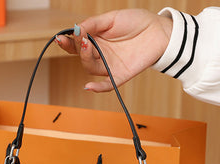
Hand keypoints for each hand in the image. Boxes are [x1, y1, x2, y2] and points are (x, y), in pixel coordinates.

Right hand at [56, 9, 172, 91]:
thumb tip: (76, 30)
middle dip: (78, 48)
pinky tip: (88, 87)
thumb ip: (93, 24)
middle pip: (82, 57)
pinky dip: (98, 88)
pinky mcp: (120, 75)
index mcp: (96, 40)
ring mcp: (109, 66)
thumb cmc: (136, 22)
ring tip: (88, 45)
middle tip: (82, 38)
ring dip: (86, 58)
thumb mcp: (112, 18)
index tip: (61, 38)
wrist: (159, 31)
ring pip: (91, 68)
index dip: (67, 43)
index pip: (76, 44)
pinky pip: (107, 85)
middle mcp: (100, 54)